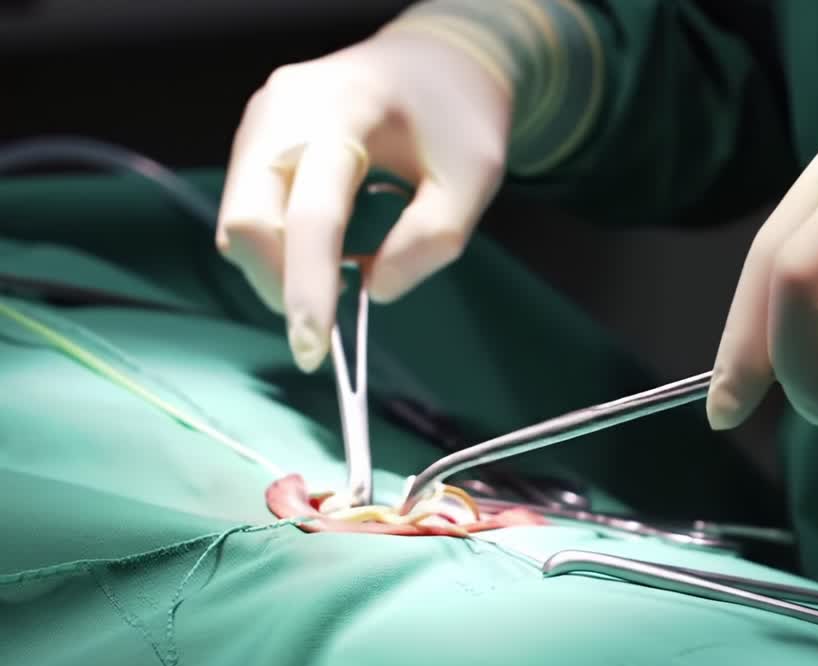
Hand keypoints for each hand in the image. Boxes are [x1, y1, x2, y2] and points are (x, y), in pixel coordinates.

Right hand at [216, 31, 510, 371]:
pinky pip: (249, 211)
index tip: (315, 349)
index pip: (312, 212)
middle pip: (248, 221)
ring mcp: (260, 122)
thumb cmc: (457, 117)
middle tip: (322, 328)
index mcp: (343, 109)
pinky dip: (279, 249)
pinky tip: (323, 252)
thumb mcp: (475, 177)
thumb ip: (432, 237)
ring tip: (335, 280)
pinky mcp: (256, 141)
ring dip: (279, 270)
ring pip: (240, 223)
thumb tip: (376, 291)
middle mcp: (283, 110)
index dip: (308, 287)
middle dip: (279, 285)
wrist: (434, 62)